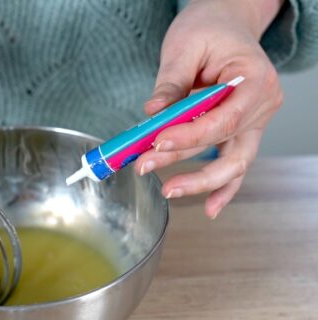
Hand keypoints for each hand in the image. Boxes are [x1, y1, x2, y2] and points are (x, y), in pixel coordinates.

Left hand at [135, 0, 283, 218]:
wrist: (226, 22)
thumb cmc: (209, 29)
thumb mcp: (184, 47)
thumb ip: (170, 83)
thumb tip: (152, 115)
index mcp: (254, 79)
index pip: (222, 119)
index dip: (188, 137)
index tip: (156, 143)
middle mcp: (262, 105)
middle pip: (226, 145)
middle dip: (184, 161)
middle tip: (145, 166)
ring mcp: (255, 122)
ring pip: (234, 163)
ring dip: (201, 181)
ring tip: (168, 190)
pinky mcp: (240, 132)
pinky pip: (236, 165)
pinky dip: (223, 188)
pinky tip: (208, 208)